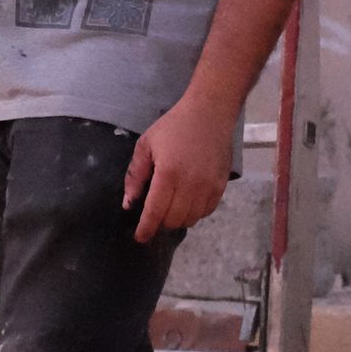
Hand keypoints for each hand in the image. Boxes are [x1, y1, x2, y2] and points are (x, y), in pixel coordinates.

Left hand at [123, 95, 233, 244]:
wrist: (210, 114)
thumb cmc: (174, 127)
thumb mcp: (146, 145)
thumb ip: (136, 175)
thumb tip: (129, 203)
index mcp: (168, 174)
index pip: (155, 212)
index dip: (146, 229)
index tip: (140, 238)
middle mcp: (190, 185)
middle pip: (173, 221)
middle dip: (160, 222)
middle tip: (154, 212)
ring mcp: (208, 187)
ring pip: (190, 220)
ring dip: (177, 219)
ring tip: (170, 206)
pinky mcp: (221, 187)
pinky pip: (205, 212)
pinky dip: (193, 213)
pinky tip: (187, 200)